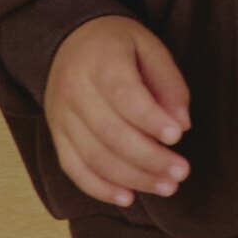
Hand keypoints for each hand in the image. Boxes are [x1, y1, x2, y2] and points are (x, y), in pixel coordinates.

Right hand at [44, 15, 190, 207]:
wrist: (69, 40)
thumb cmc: (118, 46)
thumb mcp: (149, 47)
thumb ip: (169, 83)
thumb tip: (182, 125)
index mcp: (100, 61)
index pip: (123, 96)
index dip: (150, 119)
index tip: (178, 136)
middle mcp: (74, 89)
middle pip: (109, 132)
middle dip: (149, 158)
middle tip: (181, 172)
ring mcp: (61, 115)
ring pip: (93, 156)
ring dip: (132, 178)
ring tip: (167, 187)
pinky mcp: (55, 134)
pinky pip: (73, 168)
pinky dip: (100, 188)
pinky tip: (128, 197)